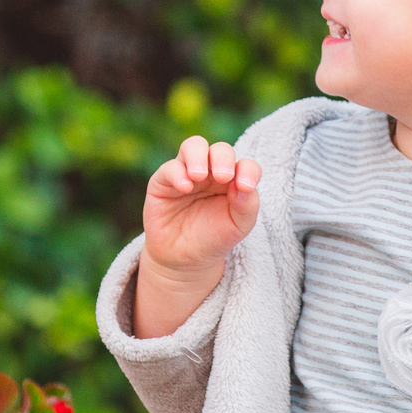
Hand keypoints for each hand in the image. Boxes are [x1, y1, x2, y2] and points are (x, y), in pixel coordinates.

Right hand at [134, 136, 260, 337]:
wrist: (185, 265)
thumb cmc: (216, 241)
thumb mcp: (238, 226)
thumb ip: (246, 203)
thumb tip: (247, 181)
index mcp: (234, 181)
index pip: (244, 163)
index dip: (247, 169)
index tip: (246, 185)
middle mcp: (212, 174)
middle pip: (219, 149)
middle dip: (223, 159)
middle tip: (225, 177)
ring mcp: (187, 177)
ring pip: (193, 147)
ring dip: (201, 157)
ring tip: (204, 176)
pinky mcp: (163, 184)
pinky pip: (169, 170)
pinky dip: (179, 173)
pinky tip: (187, 186)